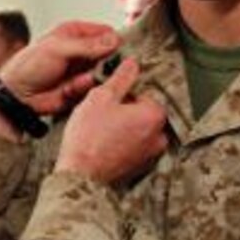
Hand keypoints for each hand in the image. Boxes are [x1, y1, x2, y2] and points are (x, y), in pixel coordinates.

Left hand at [0, 21, 119, 115]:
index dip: (114, 40)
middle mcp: (82, 51)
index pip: (105, 32)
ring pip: (105, 72)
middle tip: (100, 67)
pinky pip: (94, 87)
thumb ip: (86, 45)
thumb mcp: (57, 48)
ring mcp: (82, 70)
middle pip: (110, 53)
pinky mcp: (81, 88)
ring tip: (77, 80)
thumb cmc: (29, 66)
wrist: (17, 95)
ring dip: (94, 77)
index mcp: (75, 33)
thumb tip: (112, 40)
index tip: (119, 49)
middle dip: (108, 62)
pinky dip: (83, 88)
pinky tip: (69, 89)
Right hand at [55, 57, 166, 184]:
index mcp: (154, 116)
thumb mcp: (101, 97)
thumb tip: (132, 63)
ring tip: (101, 130)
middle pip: (143, 113)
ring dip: (123, 127)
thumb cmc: (89, 136)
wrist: (79, 175)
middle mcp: (159, 137)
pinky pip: (133, 148)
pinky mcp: (139, 168)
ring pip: (137, 131)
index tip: (107, 100)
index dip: (123, 94)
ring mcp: (150, 155)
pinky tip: (103, 144)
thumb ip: (121, 78)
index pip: (144, 94)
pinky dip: (121, 144)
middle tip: (102, 115)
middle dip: (125, 111)